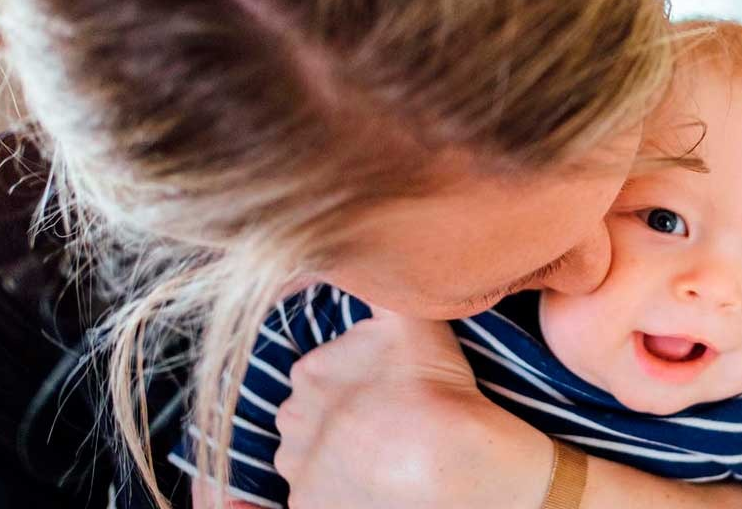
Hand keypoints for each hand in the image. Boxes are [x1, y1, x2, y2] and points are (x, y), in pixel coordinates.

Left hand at [273, 310, 553, 508]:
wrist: (449, 459)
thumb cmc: (433, 387)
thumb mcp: (409, 318)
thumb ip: (382, 287)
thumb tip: (361, 257)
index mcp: (308, 372)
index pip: (320, 376)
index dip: (354, 384)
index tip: (386, 392)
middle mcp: (292, 421)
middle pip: (310, 418)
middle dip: (338, 420)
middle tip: (384, 422)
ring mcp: (299, 468)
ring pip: (311, 459)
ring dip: (336, 456)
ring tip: (381, 455)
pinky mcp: (309, 507)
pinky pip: (316, 496)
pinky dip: (339, 491)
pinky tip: (372, 481)